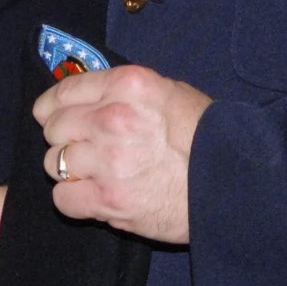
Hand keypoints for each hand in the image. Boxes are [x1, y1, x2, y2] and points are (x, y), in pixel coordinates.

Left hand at [34, 65, 210, 244]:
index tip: (52, 116)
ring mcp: (108, 160)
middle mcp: (112, 118)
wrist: (233, 183)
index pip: (64, 91)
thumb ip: (122, 93)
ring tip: (96, 175)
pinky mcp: (109, 200)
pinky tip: (94, 197)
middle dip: (64, 139)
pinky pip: (63, 198)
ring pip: (53, 163)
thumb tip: (84, 99)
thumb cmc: (206, 137)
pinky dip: (74, 200)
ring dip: (69, 171)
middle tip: (87, 150)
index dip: (53, 107)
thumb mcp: (168, 92)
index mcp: (127, 85)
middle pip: (54, 128)